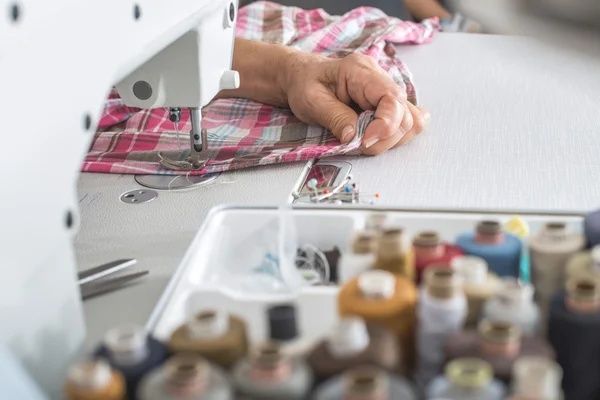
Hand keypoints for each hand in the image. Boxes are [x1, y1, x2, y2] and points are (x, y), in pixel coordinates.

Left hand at [279, 51, 429, 154]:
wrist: (302, 76)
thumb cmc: (305, 83)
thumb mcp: (311, 100)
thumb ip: (334, 118)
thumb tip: (354, 137)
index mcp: (360, 71)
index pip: (392, 98)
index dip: (385, 125)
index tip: (365, 141)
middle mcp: (379, 79)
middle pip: (405, 115)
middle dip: (384, 138)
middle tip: (358, 144)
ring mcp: (385, 92)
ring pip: (411, 121)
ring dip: (389, 140)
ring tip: (362, 140)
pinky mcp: (387, 105)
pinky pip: (406, 122)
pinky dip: (393, 136)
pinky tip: (373, 136)